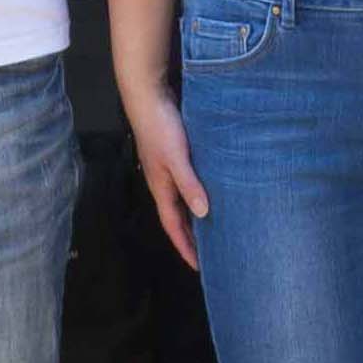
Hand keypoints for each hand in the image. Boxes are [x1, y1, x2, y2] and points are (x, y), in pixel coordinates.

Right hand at [123, 77, 211, 265]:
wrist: (148, 95)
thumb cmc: (161, 127)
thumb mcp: (176, 158)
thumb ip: (189, 184)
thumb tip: (203, 214)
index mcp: (161, 189)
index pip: (174, 226)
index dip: (185, 247)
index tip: (199, 267)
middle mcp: (163, 183)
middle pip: (178, 217)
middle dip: (191, 237)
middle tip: (211, 253)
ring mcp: (168, 169)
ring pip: (183, 201)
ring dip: (195, 216)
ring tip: (214, 228)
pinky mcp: (174, 155)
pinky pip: (188, 184)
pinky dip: (197, 194)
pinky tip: (211, 192)